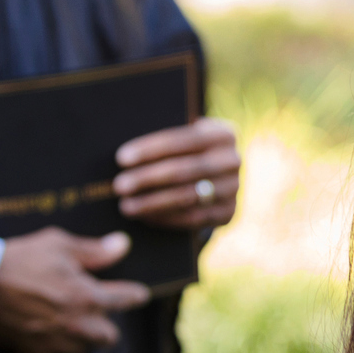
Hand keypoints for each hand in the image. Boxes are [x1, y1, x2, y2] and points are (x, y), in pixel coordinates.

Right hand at [0, 228, 151, 352]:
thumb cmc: (19, 259)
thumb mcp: (58, 245)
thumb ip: (94, 251)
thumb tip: (122, 245)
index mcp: (87, 297)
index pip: (126, 300)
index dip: (135, 295)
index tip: (139, 294)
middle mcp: (76, 325)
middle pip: (110, 337)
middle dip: (107, 324)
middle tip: (96, 310)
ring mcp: (55, 343)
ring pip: (83, 348)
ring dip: (82, 336)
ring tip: (68, 319)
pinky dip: (54, 344)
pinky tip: (44, 328)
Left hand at [113, 118, 240, 229]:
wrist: (220, 177)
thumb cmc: (189, 152)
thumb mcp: (187, 139)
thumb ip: (168, 142)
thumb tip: (126, 156)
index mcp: (223, 133)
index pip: (183, 140)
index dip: (150, 149)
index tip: (121, 158)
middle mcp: (233, 160)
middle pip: (183, 170)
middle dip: (147, 178)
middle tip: (119, 186)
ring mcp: (234, 188)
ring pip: (187, 197)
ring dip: (152, 203)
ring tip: (126, 206)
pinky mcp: (229, 212)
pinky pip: (193, 218)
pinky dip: (166, 218)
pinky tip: (144, 217)